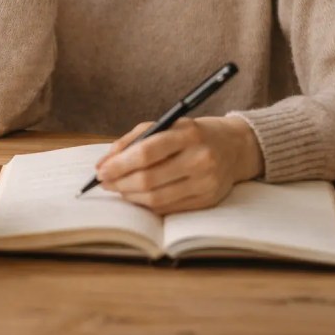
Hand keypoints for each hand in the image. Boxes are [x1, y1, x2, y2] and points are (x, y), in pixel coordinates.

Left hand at [94, 115, 263, 214]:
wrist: (234, 147)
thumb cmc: (191, 134)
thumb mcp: (166, 125)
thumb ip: (133, 140)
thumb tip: (103, 164)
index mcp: (188, 134)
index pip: (147, 152)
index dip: (119, 164)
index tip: (101, 170)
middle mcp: (200, 159)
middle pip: (149, 179)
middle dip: (120, 183)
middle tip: (104, 182)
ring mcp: (206, 183)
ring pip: (157, 199)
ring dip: (130, 196)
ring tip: (118, 189)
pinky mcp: (207, 201)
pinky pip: (169, 208)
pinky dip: (147, 205)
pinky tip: (137, 197)